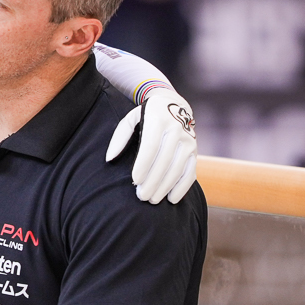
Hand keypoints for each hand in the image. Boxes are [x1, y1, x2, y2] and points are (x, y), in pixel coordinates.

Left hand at [107, 86, 196, 203]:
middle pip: (165, 160)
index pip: (151, 146)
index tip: (135, 180)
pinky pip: (191, 172)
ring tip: (152, 200)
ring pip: (178, 168)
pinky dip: (182, 187)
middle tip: (141, 196)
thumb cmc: (147, 116)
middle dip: (153, 180)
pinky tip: (171, 199)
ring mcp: (189, 140)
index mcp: (158, 119)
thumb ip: (120, 137)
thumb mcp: (131, 119)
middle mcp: (176, 129)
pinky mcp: (195, 151)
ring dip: (165, 186)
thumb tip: (109, 159)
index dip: (143, 165)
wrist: (175, 104)